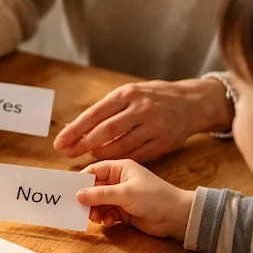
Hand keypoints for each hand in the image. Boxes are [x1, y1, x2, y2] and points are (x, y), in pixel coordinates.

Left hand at [53, 78, 231, 162]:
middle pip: (105, 131)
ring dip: (100, 153)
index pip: (95, 114)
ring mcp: (154, 127)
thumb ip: (106, 108)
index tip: (60, 142)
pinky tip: (107, 159)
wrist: (193, 103)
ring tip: (87, 156)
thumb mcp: (130, 93)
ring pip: (120, 146)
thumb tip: (75, 126)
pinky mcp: (163, 142)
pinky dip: (118, 158)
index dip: (75, 130)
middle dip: (83, 144)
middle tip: (68, 153)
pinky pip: (135, 155)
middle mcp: (140, 109)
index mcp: (128, 94)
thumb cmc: (153, 96)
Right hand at [76, 159, 193, 238]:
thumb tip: (78, 195)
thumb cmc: (154, 197)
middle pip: (94, 188)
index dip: (82, 180)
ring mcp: (121, 197)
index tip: (70, 191)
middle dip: (87, 199)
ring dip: (95, 211)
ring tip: (96, 218)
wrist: (177, 217)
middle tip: (81, 209)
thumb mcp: (125, 193)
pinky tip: (110, 222)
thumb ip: (100, 194)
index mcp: (120, 168)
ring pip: (99, 203)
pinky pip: (107, 213)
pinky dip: (106, 218)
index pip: (94, 170)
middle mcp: (119, 181)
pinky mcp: (124, 212)